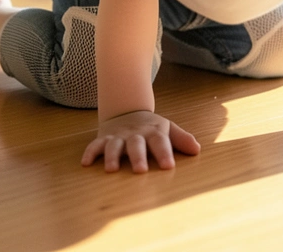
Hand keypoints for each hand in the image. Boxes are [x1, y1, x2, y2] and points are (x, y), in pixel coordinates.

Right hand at [82, 110, 200, 172]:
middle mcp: (135, 134)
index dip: (165, 153)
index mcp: (154, 132)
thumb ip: (182, 139)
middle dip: (138, 157)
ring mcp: (119, 136)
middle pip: (136, 145)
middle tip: (141, 170)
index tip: (169, 166)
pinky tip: (85, 164)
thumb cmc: (151, 128)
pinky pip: (95, 145)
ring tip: (111, 170)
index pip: (161, 142)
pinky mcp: (104, 139)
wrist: (126, 111)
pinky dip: (90, 153)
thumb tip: (197, 149)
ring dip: (112, 157)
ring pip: (114, 145)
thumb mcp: (168, 129)